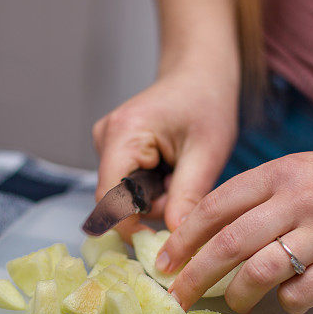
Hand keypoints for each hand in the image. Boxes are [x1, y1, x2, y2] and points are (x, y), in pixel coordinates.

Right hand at [92, 66, 237, 239]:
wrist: (200, 72)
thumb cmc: (207, 102)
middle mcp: (105, 139)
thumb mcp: (207, 152)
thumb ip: (189, 196)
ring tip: (182, 174)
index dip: (132, 226)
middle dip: (154, 206)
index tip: (165, 241)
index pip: (110, 198)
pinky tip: (171, 170)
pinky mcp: (115, 151)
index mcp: (123, 134)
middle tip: (187, 189)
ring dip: (156, 198)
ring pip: (125, 196)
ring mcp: (107, 145)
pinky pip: (130, 186)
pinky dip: (154, 188)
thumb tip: (176, 238)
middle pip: (118, 200)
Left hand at [158, 142, 312, 313]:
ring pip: (261, 270)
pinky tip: (287, 299)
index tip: (165, 262)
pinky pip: (303, 292)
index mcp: (281, 173)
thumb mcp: (304, 171)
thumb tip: (211, 235)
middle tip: (177, 297)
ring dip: (239, 294)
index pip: (216, 206)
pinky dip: (286, 301)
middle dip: (195, 275)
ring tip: (236, 303)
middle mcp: (299, 200)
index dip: (184, 238)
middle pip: (229, 243)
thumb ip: (262, 197)